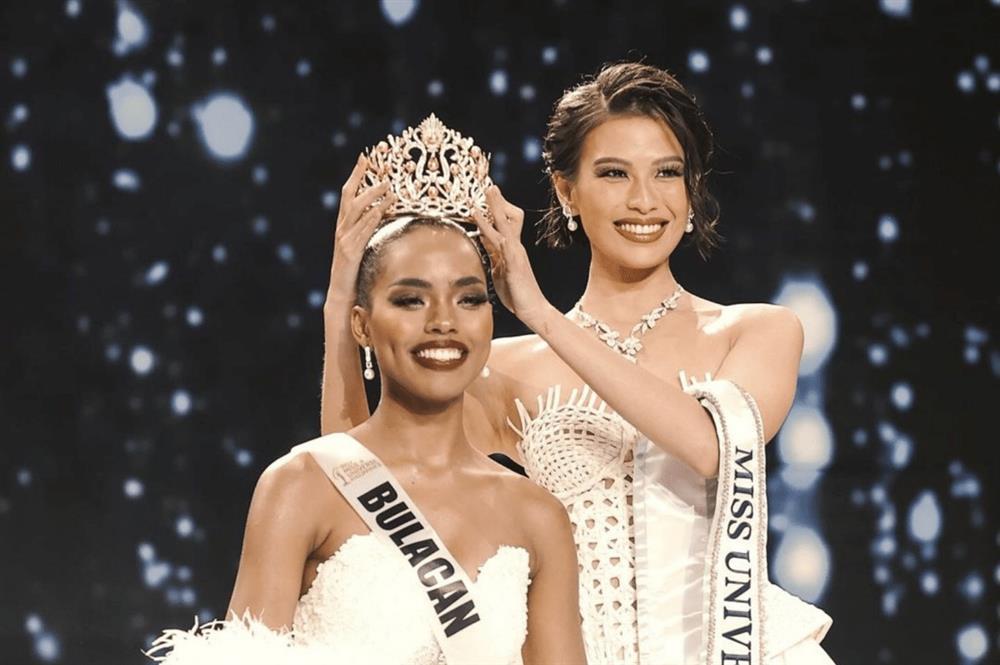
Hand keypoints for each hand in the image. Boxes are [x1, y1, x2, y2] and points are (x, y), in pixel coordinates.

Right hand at [326, 155, 395, 299]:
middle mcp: (341, 229)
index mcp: (343, 227)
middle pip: (349, 197)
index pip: (348, 195)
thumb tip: (383, 216)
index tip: (364, 158)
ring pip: (356, 211)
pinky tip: (382, 209)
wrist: (340, 293)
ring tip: (387, 186)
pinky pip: (362, 231)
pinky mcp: (350, 251)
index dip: (355, 175)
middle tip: (375, 164)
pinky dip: (372, 218)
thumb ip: (368, 231)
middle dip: (362, 178)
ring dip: (372, 197)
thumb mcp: (361, 247)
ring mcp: (344, 240)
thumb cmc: (353, 271)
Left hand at [472, 186, 551, 328]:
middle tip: (490, 185)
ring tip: (488, 197)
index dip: (493, 209)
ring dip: (495, 212)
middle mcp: (514, 248)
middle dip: (497, 203)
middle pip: (506, 220)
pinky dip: (501, 237)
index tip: (486, 194)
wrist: (534, 309)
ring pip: (505, 229)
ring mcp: (516, 256)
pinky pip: (508, 249)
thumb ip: (493, 254)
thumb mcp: (499, 270)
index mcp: (509, 249)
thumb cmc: (517, 292)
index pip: (501, 224)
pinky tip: (496, 227)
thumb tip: (483, 240)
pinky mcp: (515, 267)